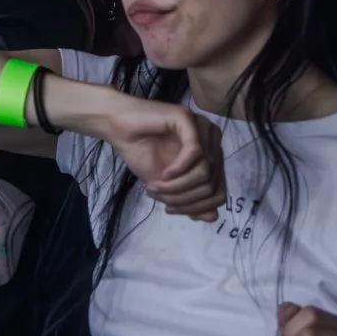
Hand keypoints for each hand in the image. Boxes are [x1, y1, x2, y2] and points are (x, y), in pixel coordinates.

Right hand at [100, 101, 225, 221]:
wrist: (117, 128)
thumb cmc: (142, 152)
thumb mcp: (168, 186)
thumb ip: (191, 200)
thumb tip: (213, 217)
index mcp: (210, 156)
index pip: (219, 191)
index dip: (196, 207)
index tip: (169, 209)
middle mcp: (212, 141)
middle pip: (213, 184)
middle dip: (184, 199)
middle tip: (159, 197)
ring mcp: (202, 127)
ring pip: (206, 171)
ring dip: (178, 187)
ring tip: (156, 188)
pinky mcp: (188, 118)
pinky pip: (195, 152)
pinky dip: (179, 169)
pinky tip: (163, 174)